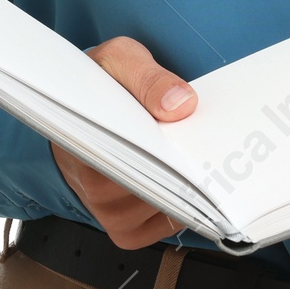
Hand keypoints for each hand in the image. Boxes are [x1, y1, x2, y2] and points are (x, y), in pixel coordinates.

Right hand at [50, 35, 197, 248]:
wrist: (86, 106)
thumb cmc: (102, 83)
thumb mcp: (120, 59)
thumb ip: (148, 78)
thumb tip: (181, 104)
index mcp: (83, 142)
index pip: (129, 156)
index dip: (164, 147)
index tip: (190, 133)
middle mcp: (91, 185)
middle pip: (150, 187)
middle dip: (182, 166)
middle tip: (206, 146)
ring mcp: (106, 211)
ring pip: (158, 209)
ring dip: (184, 186)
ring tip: (197, 158)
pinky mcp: (123, 228)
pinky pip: (160, 227)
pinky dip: (181, 209)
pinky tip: (187, 182)